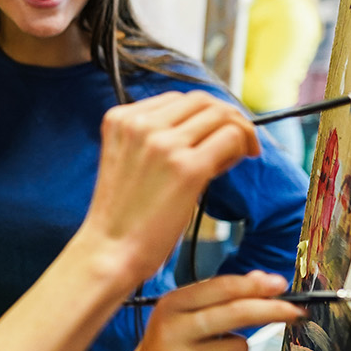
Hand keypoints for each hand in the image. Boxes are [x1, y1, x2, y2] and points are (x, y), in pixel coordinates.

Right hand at [76, 91, 258, 284]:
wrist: (109, 251)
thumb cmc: (121, 216)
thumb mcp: (125, 160)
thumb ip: (152, 138)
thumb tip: (202, 128)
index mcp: (120, 119)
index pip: (176, 99)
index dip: (201, 115)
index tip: (210, 134)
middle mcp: (140, 124)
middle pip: (201, 101)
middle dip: (226, 117)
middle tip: (237, 141)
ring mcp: (164, 144)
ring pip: (221, 115)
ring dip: (238, 130)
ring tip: (238, 154)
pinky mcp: (187, 168)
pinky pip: (231, 138)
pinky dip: (241, 146)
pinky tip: (236, 164)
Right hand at [85, 271, 300, 350]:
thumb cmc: (168, 344)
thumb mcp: (185, 312)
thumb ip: (220, 296)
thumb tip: (260, 280)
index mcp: (173, 304)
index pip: (221, 288)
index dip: (255, 285)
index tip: (280, 285)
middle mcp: (174, 328)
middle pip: (236, 314)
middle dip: (272, 311)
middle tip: (296, 312)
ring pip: (239, 348)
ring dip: (237, 350)